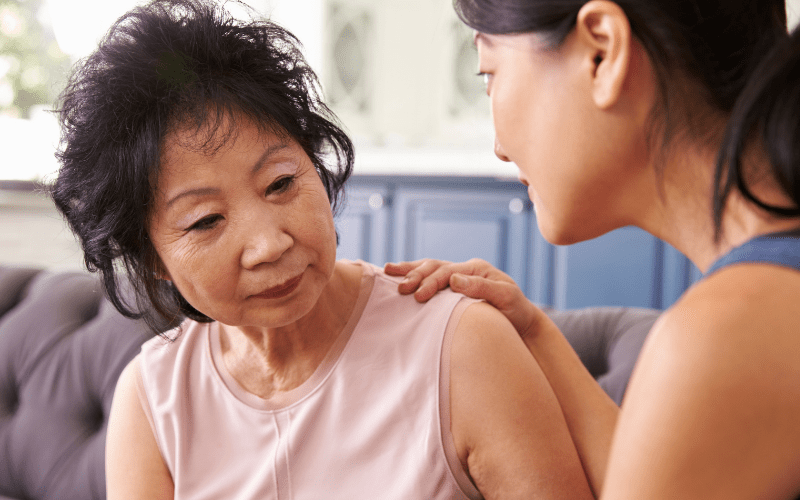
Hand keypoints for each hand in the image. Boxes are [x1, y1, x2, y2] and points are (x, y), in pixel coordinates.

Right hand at [384, 258, 544, 340]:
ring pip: (429, 267)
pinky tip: (397, 278)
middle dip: (415, 275)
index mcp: (476, 268)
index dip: (431, 282)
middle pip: (434, 266)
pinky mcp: (452, 289)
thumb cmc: (516, 312)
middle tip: (400, 288)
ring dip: (409, 270)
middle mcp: (465, 270)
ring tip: (387, 271)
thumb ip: (482, 288)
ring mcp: (458, 277)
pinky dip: (413, 275)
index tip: (419, 296)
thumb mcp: (506, 298)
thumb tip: (454, 280)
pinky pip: (430, 278)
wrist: (522, 322)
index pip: (447, 272)